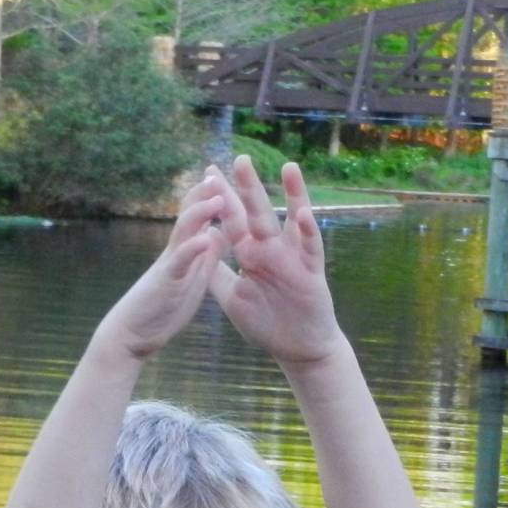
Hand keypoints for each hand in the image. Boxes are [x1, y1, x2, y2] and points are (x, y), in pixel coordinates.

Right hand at [94, 174, 227, 360]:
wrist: (133, 333)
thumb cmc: (164, 307)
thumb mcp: (193, 278)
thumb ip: (206, 256)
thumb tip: (220, 232)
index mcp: (187, 251)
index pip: (200, 216)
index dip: (213, 197)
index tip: (227, 177)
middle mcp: (178, 251)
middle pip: (191, 214)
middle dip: (205, 193)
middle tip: (221, 173)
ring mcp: (171, 263)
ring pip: (184, 230)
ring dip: (201, 212)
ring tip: (218, 197)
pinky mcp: (168, 281)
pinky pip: (181, 261)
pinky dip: (193, 248)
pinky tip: (207, 238)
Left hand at [209, 157, 342, 368]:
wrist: (298, 349)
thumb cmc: (267, 323)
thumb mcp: (232, 298)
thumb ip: (216, 275)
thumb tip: (197, 251)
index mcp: (250, 255)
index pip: (233, 220)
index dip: (221, 198)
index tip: (209, 171)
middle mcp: (271, 250)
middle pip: (258, 213)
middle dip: (249, 188)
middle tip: (241, 158)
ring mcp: (292, 259)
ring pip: (290, 222)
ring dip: (291, 195)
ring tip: (288, 167)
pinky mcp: (311, 273)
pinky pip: (310, 249)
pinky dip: (308, 231)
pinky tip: (304, 213)